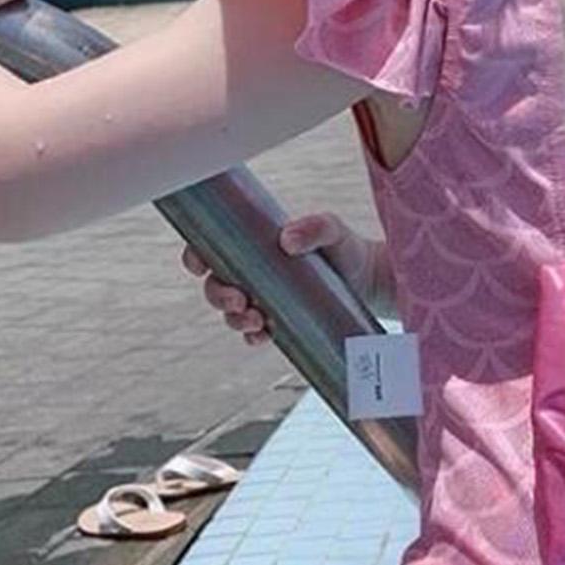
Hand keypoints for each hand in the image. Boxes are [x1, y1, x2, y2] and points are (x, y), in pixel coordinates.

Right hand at [180, 212, 391, 345]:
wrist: (370, 279)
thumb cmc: (345, 248)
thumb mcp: (333, 231)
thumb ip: (316, 227)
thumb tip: (287, 240)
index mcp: (254, 245)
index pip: (210, 248)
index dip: (195, 257)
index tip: (199, 264)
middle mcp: (253, 273)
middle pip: (215, 285)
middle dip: (218, 296)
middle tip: (240, 300)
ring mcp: (264, 299)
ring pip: (231, 313)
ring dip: (234, 320)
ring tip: (257, 319)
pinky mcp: (280, 321)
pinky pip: (255, 333)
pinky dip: (253, 337)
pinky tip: (263, 336)